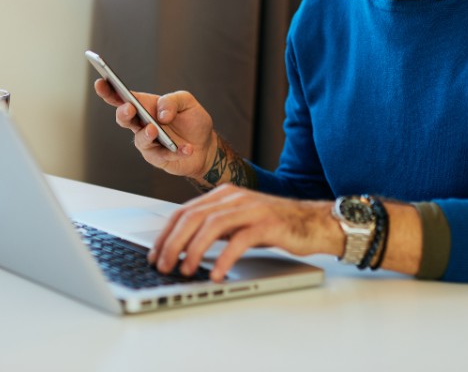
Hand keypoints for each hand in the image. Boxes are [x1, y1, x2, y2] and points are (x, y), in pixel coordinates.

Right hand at [93, 80, 216, 179]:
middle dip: (123, 113)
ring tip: (155, 130)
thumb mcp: (187, 102)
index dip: (109, 91)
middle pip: (124, 119)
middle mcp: (143, 124)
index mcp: (146, 106)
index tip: (100, 82)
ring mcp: (148, 142)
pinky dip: (175, 151)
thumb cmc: (192, 121)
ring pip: (139, 140)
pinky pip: (162, 155)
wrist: (205, 145)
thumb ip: (173, 101)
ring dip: (146, 134)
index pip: (123, 97)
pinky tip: (186, 148)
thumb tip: (161, 113)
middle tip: (129, 108)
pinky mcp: (158, 158)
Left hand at [148, 184, 342, 281]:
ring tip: (185, 270)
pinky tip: (216, 274)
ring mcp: (252, 208)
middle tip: (162, 266)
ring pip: (212, 225)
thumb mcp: (240, 221)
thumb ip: (215, 227)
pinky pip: (240, 240)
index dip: (165, 233)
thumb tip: (182, 247)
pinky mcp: (269, 224)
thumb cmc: (276, 225)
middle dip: (173, 243)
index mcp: (225, 194)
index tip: (154, 254)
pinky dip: (224, 258)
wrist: (314, 222)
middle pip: (194, 216)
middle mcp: (236, 197)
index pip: (185, 210)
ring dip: (193, 250)